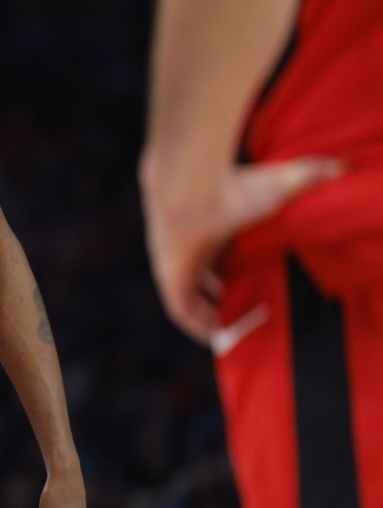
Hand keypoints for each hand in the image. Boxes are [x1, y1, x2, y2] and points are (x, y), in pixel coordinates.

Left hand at [142, 156, 341, 340]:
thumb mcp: (282, 182)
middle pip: (214, 279)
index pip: (231, 254)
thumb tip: (338, 167)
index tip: (269, 285)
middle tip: (261, 314)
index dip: (248, 271)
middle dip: (234, 296)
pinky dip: (199, 326)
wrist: (193, 189)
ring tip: (246, 331)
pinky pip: (182, 312)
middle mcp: (196, 245)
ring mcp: (179, 263)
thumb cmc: (235, 185)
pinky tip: (219, 340)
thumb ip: (309, 174)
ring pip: (198, 298)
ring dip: (218, 315)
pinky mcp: (169, 279)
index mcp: (218, 225)